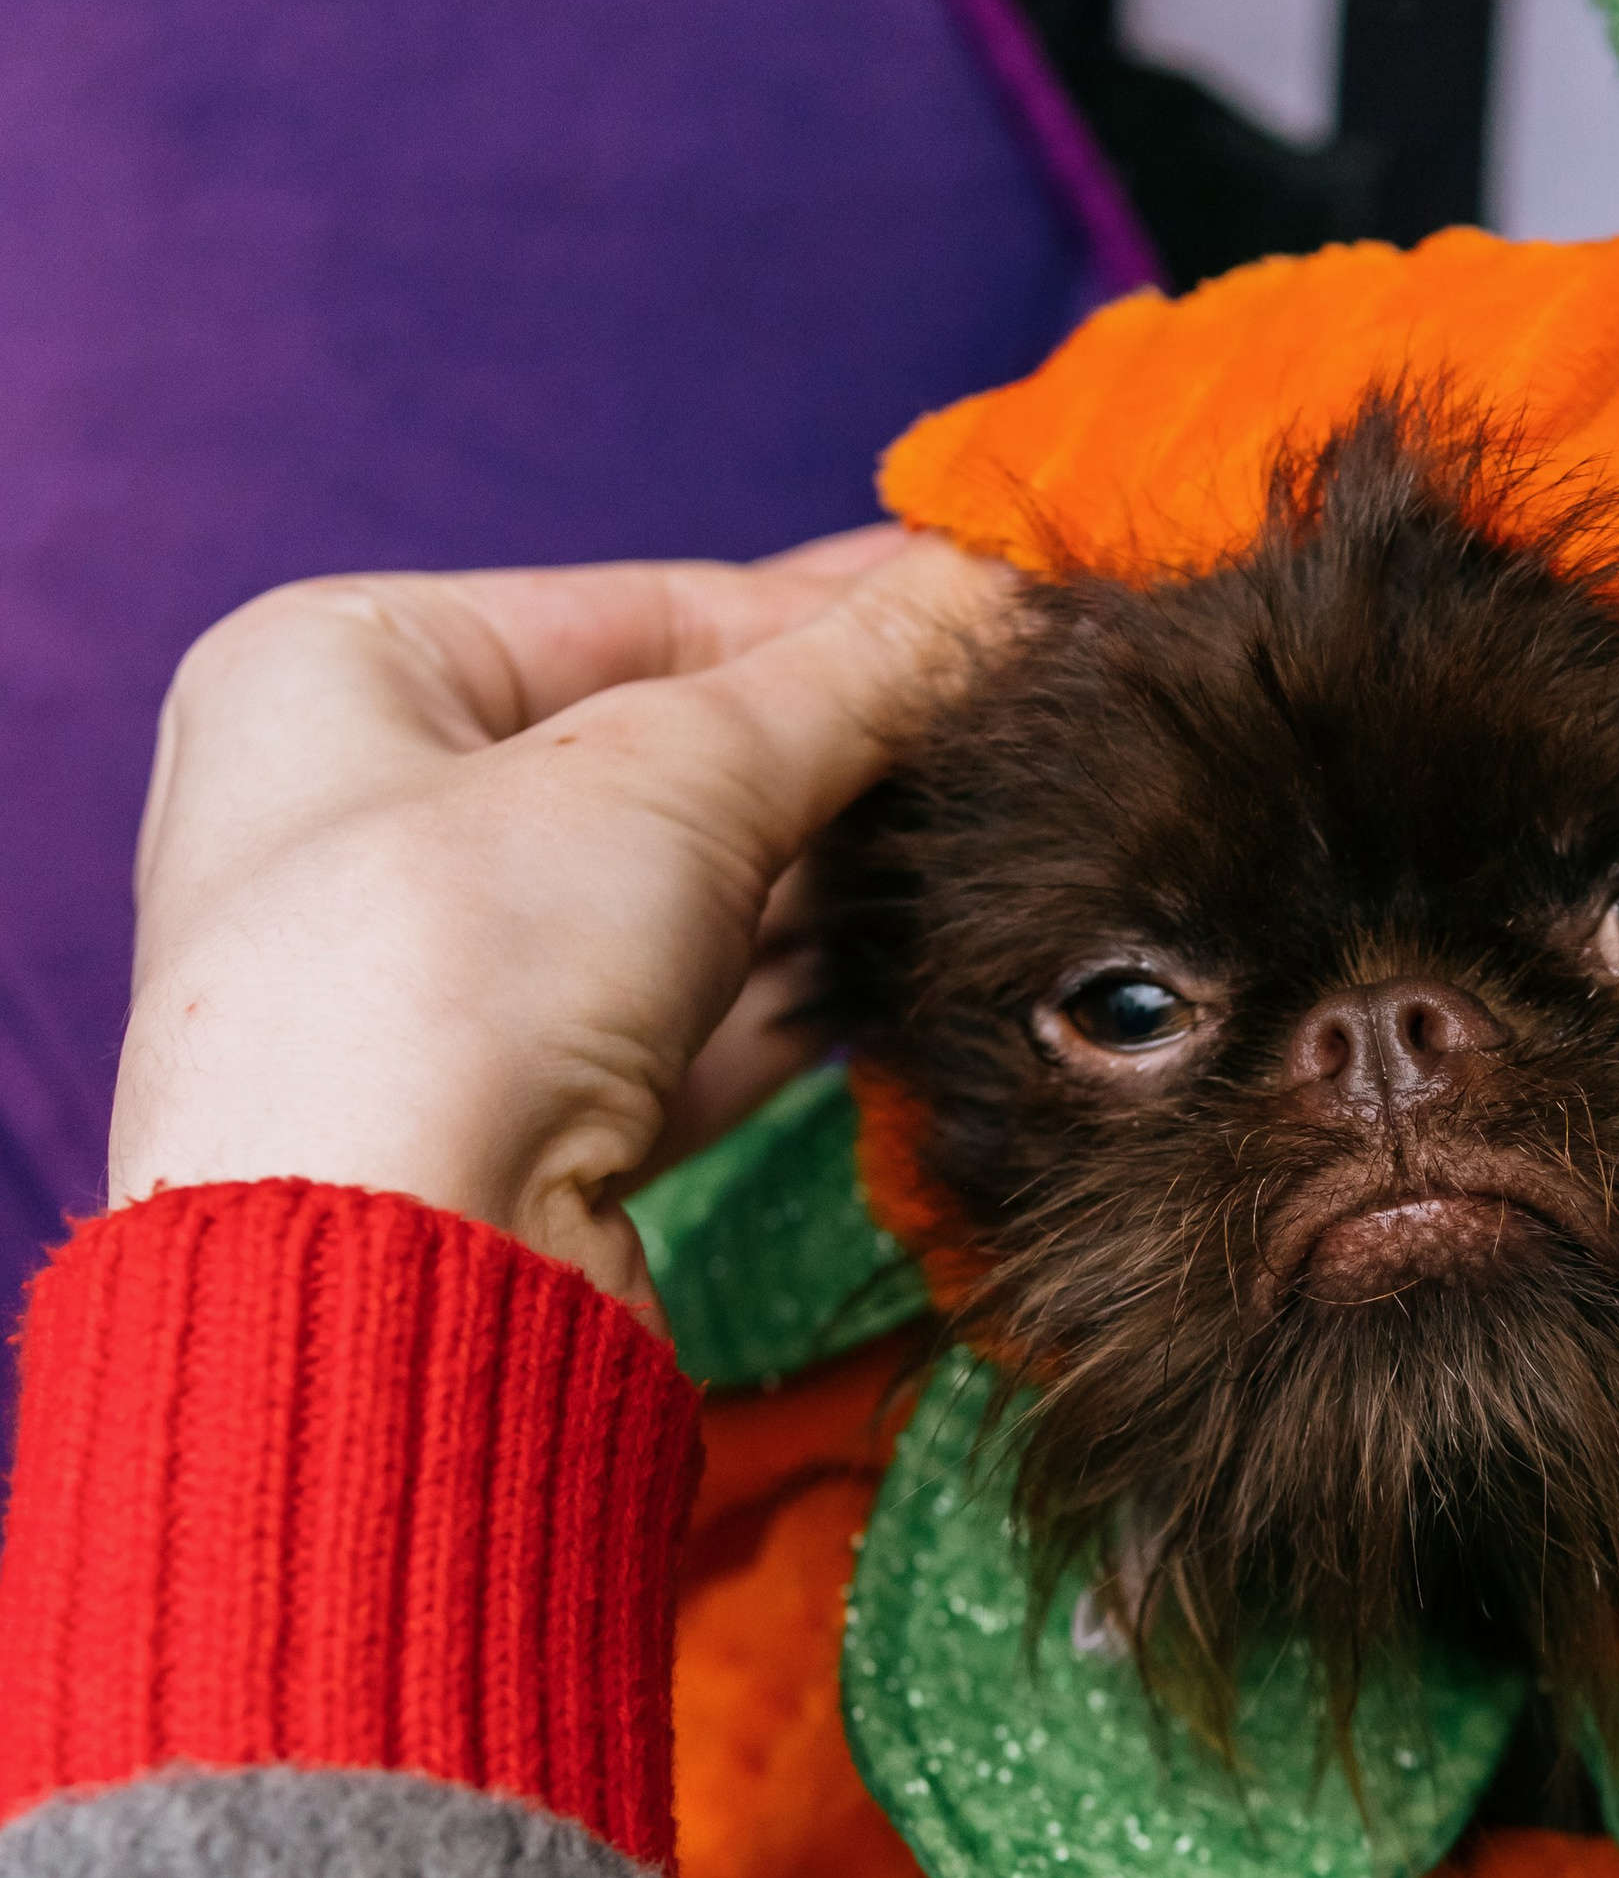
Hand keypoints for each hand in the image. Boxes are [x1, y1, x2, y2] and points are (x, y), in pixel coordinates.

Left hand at [111, 530, 1014, 1316]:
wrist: (391, 1294)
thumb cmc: (448, 977)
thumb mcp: (677, 770)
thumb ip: (851, 674)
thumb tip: (991, 583)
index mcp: (333, 673)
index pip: (637, 608)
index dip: (831, 608)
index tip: (990, 596)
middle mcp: (360, 817)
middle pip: (661, 749)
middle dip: (843, 745)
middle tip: (1026, 717)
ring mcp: (440, 981)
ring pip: (685, 894)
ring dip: (840, 872)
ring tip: (1010, 830)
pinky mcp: (519, 1123)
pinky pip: (688, 1022)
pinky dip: (803, 992)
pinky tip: (931, 960)